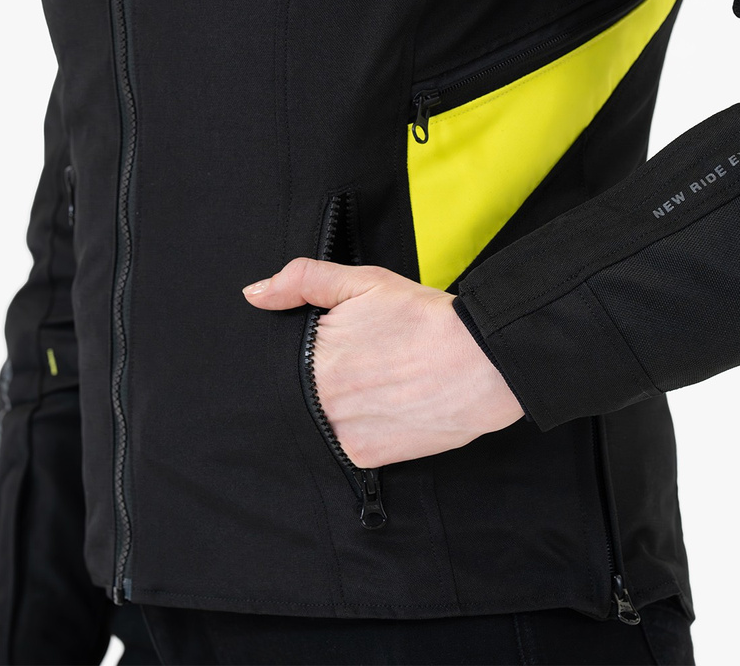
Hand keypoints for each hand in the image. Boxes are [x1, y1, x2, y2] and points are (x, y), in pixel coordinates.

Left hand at [241, 260, 524, 465]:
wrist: (484, 362)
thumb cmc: (425, 318)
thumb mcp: (364, 282)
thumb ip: (304, 281)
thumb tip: (255, 293)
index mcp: (314, 361)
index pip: (284, 364)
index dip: (309, 353)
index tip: (334, 347)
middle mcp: (323, 404)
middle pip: (301, 393)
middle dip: (325, 378)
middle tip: (361, 363)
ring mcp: (342, 434)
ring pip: (321, 419)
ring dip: (340, 405)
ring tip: (376, 383)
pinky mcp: (365, 457)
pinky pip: (346, 443)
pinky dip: (360, 426)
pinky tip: (385, 405)